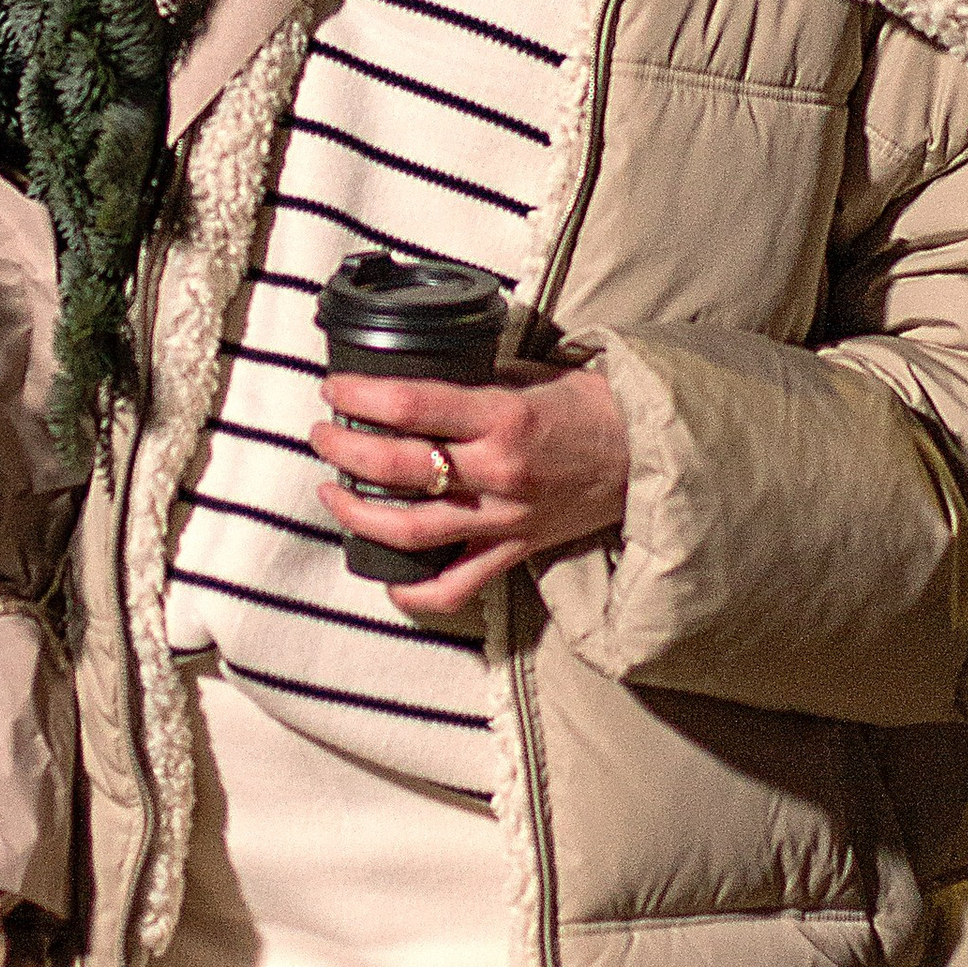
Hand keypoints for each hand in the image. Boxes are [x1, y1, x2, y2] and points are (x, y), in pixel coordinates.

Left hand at [310, 357, 630, 619]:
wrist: (644, 450)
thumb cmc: (584, 405)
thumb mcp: (526, 375)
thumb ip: (469, 384)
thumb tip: (409, 383)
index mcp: (501, 418)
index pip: (410, 406)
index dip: (359, 396)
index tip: (334, 388)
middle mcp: (497, 472)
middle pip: (397, 468)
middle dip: (345, 449)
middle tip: (323, 434)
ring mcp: (503, 519)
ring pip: (411, 530)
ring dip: (358, 513)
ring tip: (331, 491)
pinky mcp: (513, 550)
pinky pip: (456, 585)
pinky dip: (416, 591)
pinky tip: (385, 577)